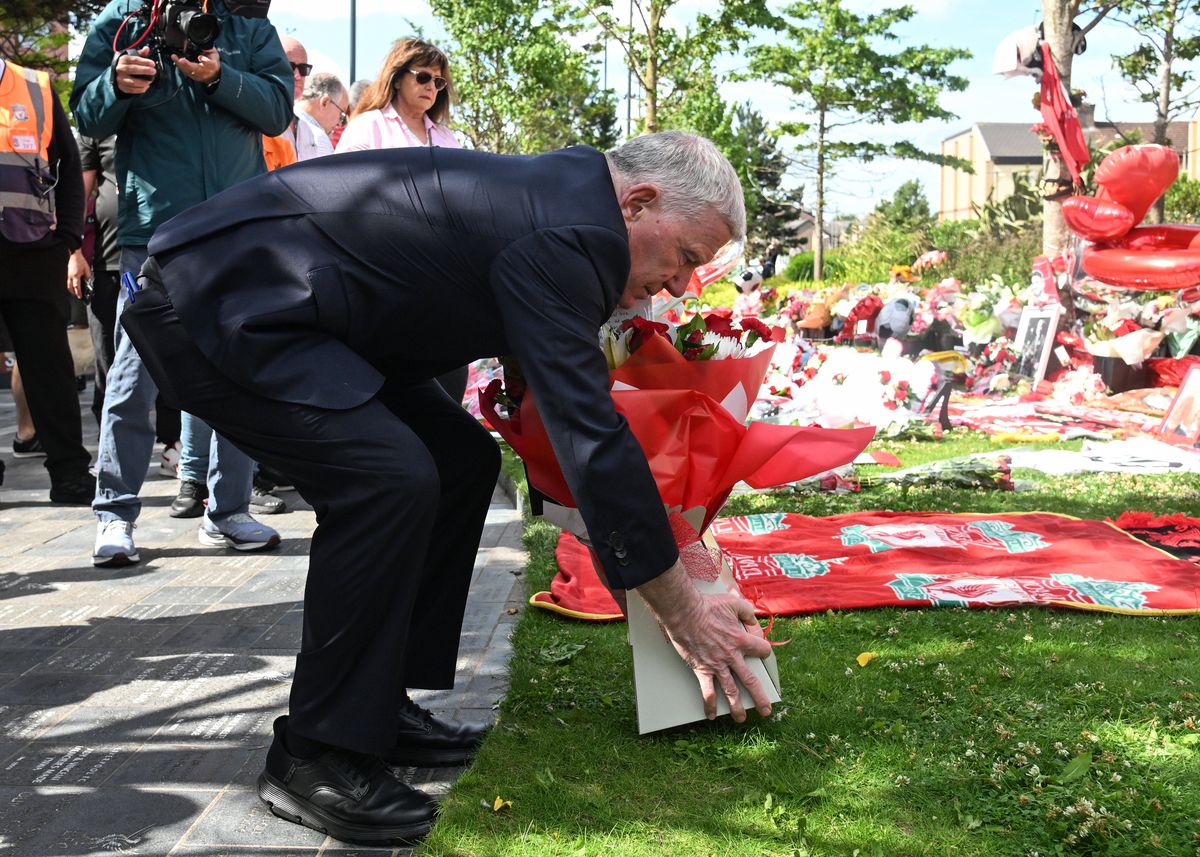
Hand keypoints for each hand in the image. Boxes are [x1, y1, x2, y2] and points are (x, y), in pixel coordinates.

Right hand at [67, 250, 90, 298]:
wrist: (75, 255)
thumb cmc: (80, 261)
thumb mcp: (87, 269)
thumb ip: (88, 276)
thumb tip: (89, 282)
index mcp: (76, 276)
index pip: (77, 287)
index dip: (78, 292)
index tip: (80, 296)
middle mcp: (71, 276)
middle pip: (70, 287)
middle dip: (74, 293)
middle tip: (78, 296)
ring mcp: (68, 275)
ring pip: (68, 285)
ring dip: (71, 289)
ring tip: (76, 292)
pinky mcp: (68, 273)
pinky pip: (68, 281)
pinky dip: (71, 285)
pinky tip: (74, 286)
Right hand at [114, 48, 156, 94]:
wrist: (116, 74)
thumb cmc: (126, 64)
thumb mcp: (131, 57)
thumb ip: (140, 53)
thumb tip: (147, 48)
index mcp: (123, 60)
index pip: (133, 60)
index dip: (144, 61)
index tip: (153, 63)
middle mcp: (120, 69)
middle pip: (132, 69)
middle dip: (144, 70)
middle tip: (153, 71)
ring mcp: (120, 78)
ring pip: (132, 81)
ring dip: (143, 82)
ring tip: (150, 81)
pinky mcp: (122, 87)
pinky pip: (132, 89)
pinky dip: (140, 89)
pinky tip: (146, 86)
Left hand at [173, 49, 219, 84]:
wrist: (214, 75)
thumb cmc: (213, 62)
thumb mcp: (214, 54)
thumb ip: (208, 48)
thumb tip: (202, 43)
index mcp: (212, 65)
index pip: (209, 64)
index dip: (205, 60)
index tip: (200, 57)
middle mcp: (206, 72)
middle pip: (196, 69)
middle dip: (188, 64)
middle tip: (181, 60)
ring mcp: (199, 75)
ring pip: (189, 71)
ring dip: (181, 65)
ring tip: (175, 58)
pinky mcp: (194, 77)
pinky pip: (185, 72)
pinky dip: (180, 66)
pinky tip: (176, 60)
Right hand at [635, 561, 772, 722]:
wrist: (684, 612)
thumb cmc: (707, 606)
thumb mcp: (733, 602)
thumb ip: (748, 612)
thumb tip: (755, 624)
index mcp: (741, 639)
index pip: (762, 650)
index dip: (764, 651)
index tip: (761, 652)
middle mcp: (731, 656)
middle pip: (751, 681)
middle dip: (760, 698)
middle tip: (766, 710)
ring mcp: (717, 665)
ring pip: (731, 691)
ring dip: (737, 707)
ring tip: (742, 718)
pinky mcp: (702, 669)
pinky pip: (707, 691)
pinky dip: (710, 705)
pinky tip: (711, 715)